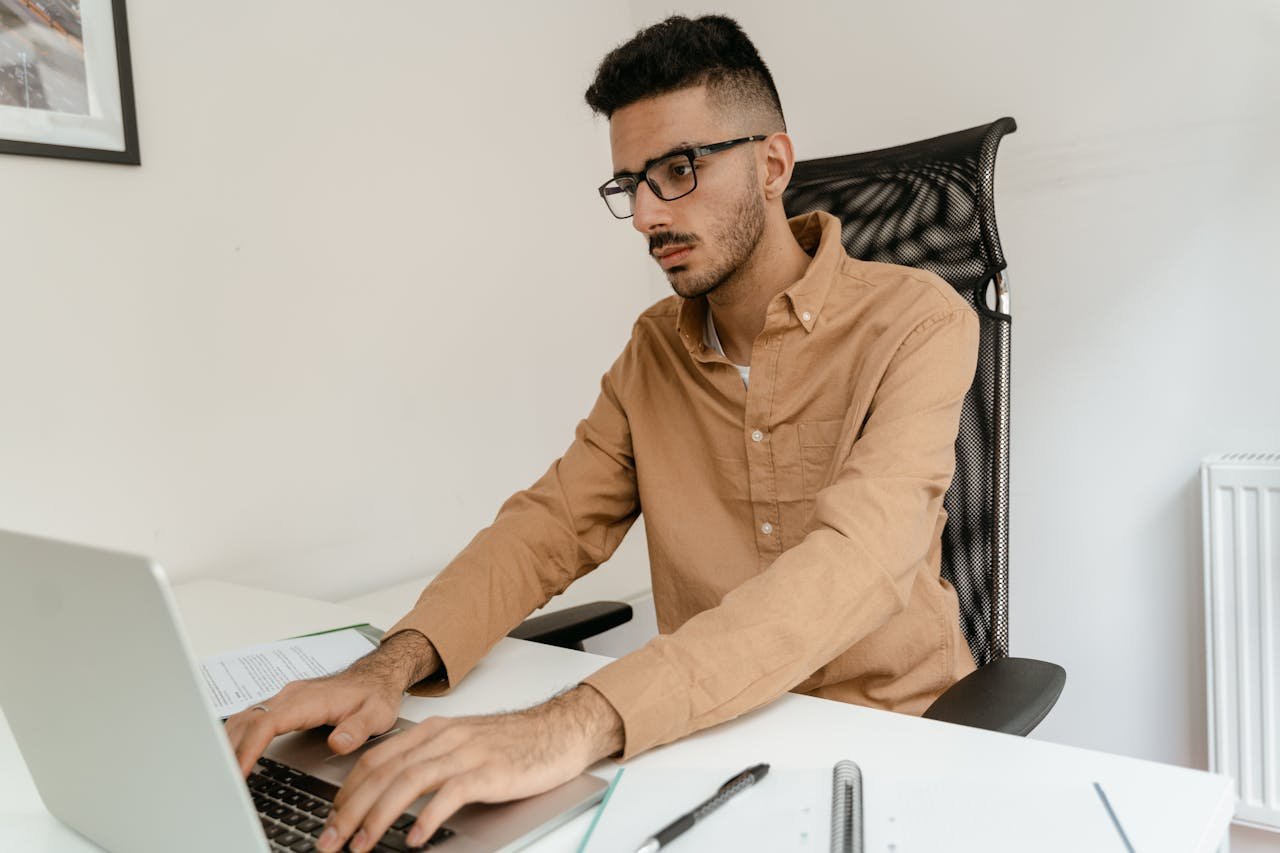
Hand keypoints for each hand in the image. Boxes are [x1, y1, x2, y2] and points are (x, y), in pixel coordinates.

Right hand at [224, 630, 439, 775]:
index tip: (238, 771)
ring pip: (245, 718)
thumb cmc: (375, 695)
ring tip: (220, 773)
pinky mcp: (284, 704)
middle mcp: (291, 696)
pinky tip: (232, 755)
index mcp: (309, 700)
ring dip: (228, 743)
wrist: (376, 676)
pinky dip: (237, 737)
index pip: (267, 723)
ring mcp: (285, 699)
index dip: (249, 748)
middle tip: (221, 781)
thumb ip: (358, 729)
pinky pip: (252, 718)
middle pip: (248, 721)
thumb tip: (338, 743)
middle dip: (229, 751)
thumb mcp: (377, 714)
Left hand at [315, 684, 623, 852]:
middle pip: (383, 773)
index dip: (347, 792)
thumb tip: (392, 791)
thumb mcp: (463, 742)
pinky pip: (448, 795)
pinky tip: (413, 838)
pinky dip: (426, 818)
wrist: (559, 730)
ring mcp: (465, 753)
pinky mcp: (488, 772)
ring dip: (377, 817)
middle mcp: (443, 738)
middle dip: (350, 810)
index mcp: (433, 730)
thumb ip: (429, 759)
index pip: (375, 759)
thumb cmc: (514, 742)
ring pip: (407, 782)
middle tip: (332, 840)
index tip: (332, 820)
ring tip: (362, 844)